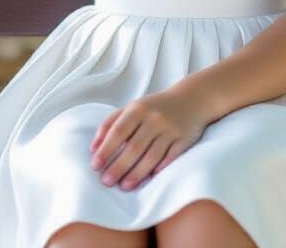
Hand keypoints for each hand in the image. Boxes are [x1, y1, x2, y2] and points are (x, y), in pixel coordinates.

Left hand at [90, 88, 211, 191]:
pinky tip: (149, 179)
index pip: (119, 131)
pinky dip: (159, 169)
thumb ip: (111, 123)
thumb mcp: (133, 107)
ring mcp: (170, 130)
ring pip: (151, 156)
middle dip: (118, 166)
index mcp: (138, 109)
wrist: (192, 99)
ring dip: (136, 174)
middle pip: (133, 147)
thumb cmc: (155, 106)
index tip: (95, 166)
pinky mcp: (184, 140)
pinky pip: (170, 158)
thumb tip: (93, 148)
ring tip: (124, 186)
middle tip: (106, 182)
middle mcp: (154, 118)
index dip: (106, 149)